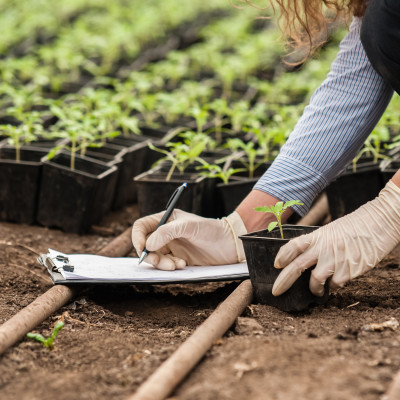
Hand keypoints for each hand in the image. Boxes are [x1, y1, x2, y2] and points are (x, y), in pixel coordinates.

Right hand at [131, 209, 246, 269]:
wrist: (230, 245)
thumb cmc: (211, 230)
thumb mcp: (189, 226)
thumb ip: (167, 232)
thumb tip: (148, 245)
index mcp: (165, 219)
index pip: (142, 227)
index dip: (137, 238)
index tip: (142, 249)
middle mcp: (166, 233)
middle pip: (146, 245)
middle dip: (150, 255)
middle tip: (159, 261)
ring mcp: (172, 246)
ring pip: (155, 258)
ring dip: (162, 264)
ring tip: (177, 265)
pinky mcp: (178, 259)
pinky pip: (166, 265)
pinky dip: (171, 267)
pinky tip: (183, 265)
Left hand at [272, 180, 399, 296]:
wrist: (381, 223)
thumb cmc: (355, 226)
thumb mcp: (331, 230)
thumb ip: (317, 244)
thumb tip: (303, 259)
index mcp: (318, 235)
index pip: (294, 245)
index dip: (282, 255)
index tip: (276, 265)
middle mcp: (324, 247)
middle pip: (298, 266)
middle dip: (284, 281)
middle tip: (276, 291)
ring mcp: (337, 259)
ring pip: (316, 280)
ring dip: (314, 288)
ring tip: (317, 290)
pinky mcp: (351, 270)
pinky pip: (336, 284)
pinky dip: (334, 286)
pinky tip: (337, 282)